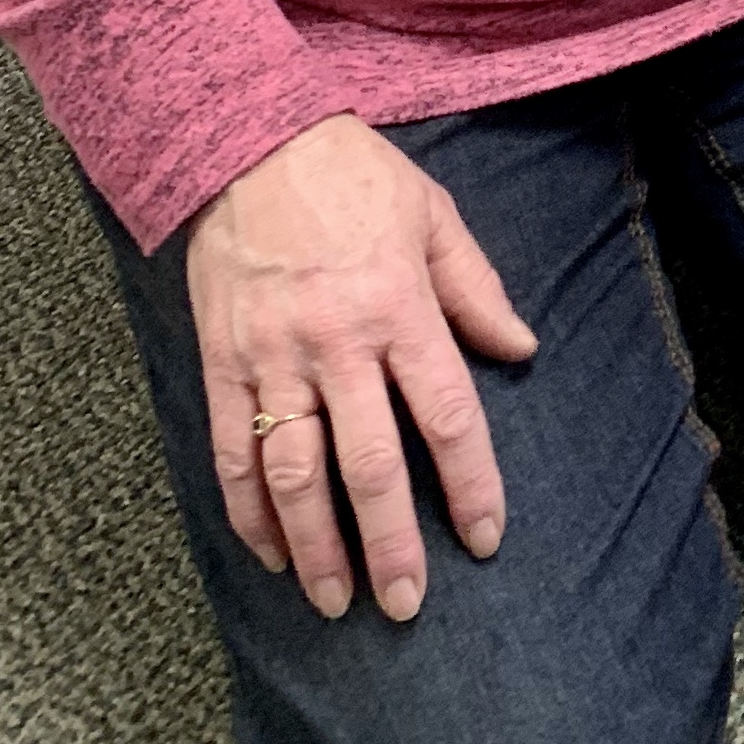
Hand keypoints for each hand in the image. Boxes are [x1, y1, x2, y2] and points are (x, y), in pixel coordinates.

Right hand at [185, 112, 538, 623]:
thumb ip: (475, 288)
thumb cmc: (352, 174)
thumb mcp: (433, 214)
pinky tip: (270, 552)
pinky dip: (249, 510)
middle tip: (405, 604)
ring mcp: (273, 355)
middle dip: (391, 542)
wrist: (247, 138)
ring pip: (295, 473)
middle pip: (370, 463)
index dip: (470, 483)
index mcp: (399, 306)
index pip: (445, 414)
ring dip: (315, 546)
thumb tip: (521, 349)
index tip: (485, 538)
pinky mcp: (221, 361)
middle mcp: (337, 341)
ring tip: (335, 601)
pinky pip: (234, 450)